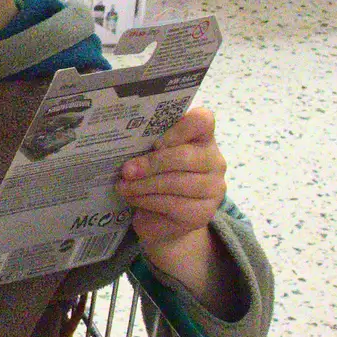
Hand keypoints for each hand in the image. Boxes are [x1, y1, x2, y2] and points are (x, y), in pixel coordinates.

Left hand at [117, 107, 225, 252]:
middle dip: (152, 163)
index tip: (155, 142)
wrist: (161, 216)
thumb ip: (146, 144)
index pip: (202, 121)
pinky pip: (174, 204)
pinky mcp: (203, 212)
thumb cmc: (155, 175)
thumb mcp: (151, 155)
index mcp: (201, 138)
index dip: (179, 129)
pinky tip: (132, 198)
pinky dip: (147, 200)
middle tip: (126, 170)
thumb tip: (123, 141)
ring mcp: (212, 188)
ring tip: (123, 186)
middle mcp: (213, 160)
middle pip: (185, 156)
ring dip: (144, 185)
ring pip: (177, 183)